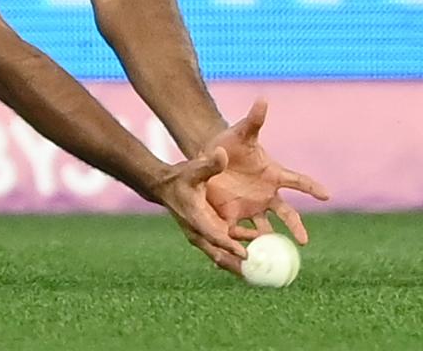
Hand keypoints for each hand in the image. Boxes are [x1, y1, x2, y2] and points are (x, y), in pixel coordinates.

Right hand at [150, 147, 248, 273]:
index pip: (214, 234)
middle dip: (237, 267)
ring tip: (262, 273)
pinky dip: (239, 253)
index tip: (246, 254)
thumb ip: (209, 165)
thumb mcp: (193, 170)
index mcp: (195, 218)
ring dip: (240, 264)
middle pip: (219, 254)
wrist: (166, 186)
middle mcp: (200, 231)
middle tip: (257, 276)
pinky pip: (226, 247)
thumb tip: (221, 153)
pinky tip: (258, 256)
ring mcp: (204, 235)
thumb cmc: (180, 177)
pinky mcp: (209, 233)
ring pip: (223, 255)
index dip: (229, 244)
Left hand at [203, 99, 330, 243]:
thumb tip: (263, 99)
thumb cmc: (229, 143)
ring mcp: (252, 207)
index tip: (326, 194)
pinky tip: (249, 256)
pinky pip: (244, 232)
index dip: (311, 187)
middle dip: (296, 227)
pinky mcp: (235, 215)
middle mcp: (267, 194)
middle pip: (287, 214)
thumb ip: (253, 120)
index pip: (297, 181)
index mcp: (273, 174)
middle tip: (304, 240)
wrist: (208, 158)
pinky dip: (247, 243)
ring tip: (276, 253)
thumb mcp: (240, 133)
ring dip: (270, 240)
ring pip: (266, 229)